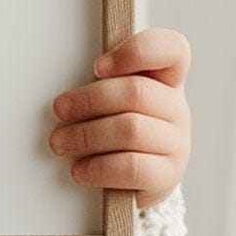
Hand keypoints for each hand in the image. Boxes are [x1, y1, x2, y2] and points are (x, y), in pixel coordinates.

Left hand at [48, 27, 190, 207]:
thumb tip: (67, 96)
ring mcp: (176, 143)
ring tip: (60, 142)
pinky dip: (98, 167)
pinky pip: (131, 167)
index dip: (136, 52)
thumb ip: (101, 86)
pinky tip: (80, 169)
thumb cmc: (113, 137)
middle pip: (136, 92)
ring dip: (86, 135)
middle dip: (90, 100)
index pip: (172, 49)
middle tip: (60, 110)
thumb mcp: (110, 104)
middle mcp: (176, 109)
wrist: (131, 185)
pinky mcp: (167, 176)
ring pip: (130, 130)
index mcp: (165, 82)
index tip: (97, 67)